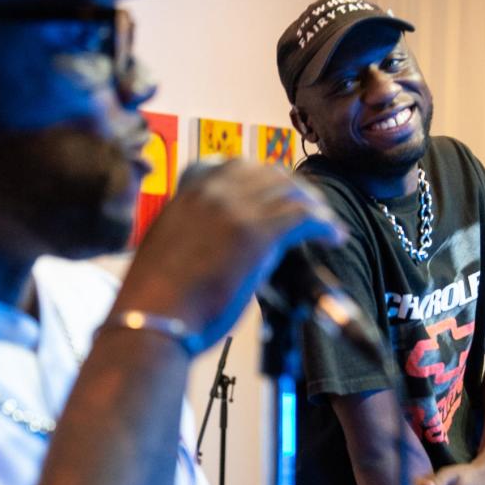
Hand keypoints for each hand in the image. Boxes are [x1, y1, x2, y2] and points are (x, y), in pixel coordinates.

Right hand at [114, 160, 345, 355]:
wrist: (151, 319)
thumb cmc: (153, 298)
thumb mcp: (168, 245)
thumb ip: (193, 230)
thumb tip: (218, 241)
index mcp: (186, 191)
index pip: (232, 165)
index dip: (262, 177)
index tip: (275, 191)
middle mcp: (211, 190)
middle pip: (267, 172)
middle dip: (292, 187)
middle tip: (308, 207)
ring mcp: (234, 208)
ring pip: (290, 191)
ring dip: (313, 205)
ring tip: (326, 223)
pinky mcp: (256, 233)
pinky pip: (304, 217)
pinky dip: (324, 224)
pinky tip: (333, 236)